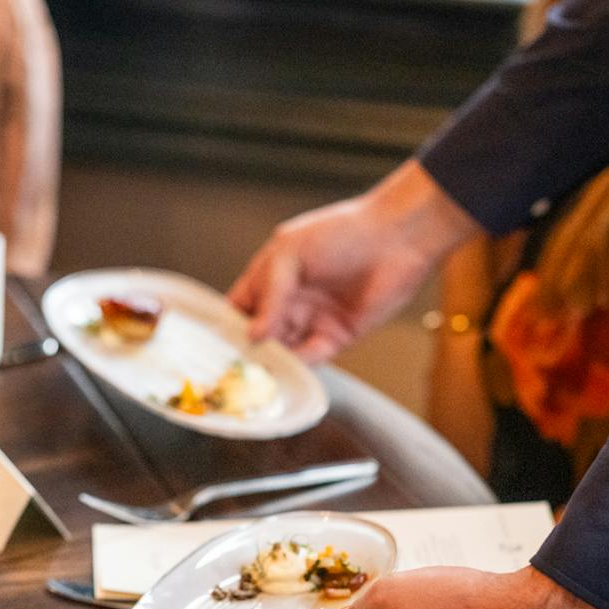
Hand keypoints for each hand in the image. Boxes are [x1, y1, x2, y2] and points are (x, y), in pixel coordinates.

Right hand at [228, 160, 478, 363]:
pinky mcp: (336, 337)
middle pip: (257, 337)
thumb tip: (254, 335)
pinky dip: (298, 368)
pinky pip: (311, 358)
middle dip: (246, 353)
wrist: (395, 238)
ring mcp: (311, 321)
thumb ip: (269, 295)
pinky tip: (287, 372)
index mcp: (270, 277)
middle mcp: (288, 302)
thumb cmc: (342, 232)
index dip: (225, 327)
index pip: (238, 309)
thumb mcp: (289, 253)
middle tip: (233, 370)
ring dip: (271, 365)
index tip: (213, 346)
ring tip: (258, 376)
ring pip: (282, 352)